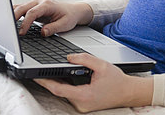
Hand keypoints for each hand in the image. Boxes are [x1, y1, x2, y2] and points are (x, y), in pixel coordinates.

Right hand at [13, 0, 92, 35]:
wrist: (73, 10)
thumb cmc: (69, 16)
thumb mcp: (65, 24)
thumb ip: (54, 28)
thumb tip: (43, 32)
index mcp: (47, 5)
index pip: (32, 13)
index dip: (25, 23)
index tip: (21, 33)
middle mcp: (39, 2)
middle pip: (22, 8)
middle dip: (13, 18)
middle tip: (9, 31)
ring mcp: (34, 4)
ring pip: (19, 7)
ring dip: (11, 16)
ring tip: (5, 27)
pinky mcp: (32, 7)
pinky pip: (20, 9)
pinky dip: (13, 15)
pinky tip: (8, 22)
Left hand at [34, 53, 152, 111]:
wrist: (128, 93)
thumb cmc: (117, 80)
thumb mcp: (102, 65)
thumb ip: (84, 59)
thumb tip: (69, 57)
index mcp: (84, 95)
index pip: (59, 89)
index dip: (45, 82)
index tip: (35, 77)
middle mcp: (81, 104)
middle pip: (59, 92)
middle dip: (49, 81)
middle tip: (38, 71)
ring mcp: (82, 106)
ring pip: (64, 94)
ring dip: (58, 84)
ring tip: (47, 73)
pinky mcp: (83, 105)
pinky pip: (70, 95)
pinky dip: (65, 87)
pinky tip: (61, 78)